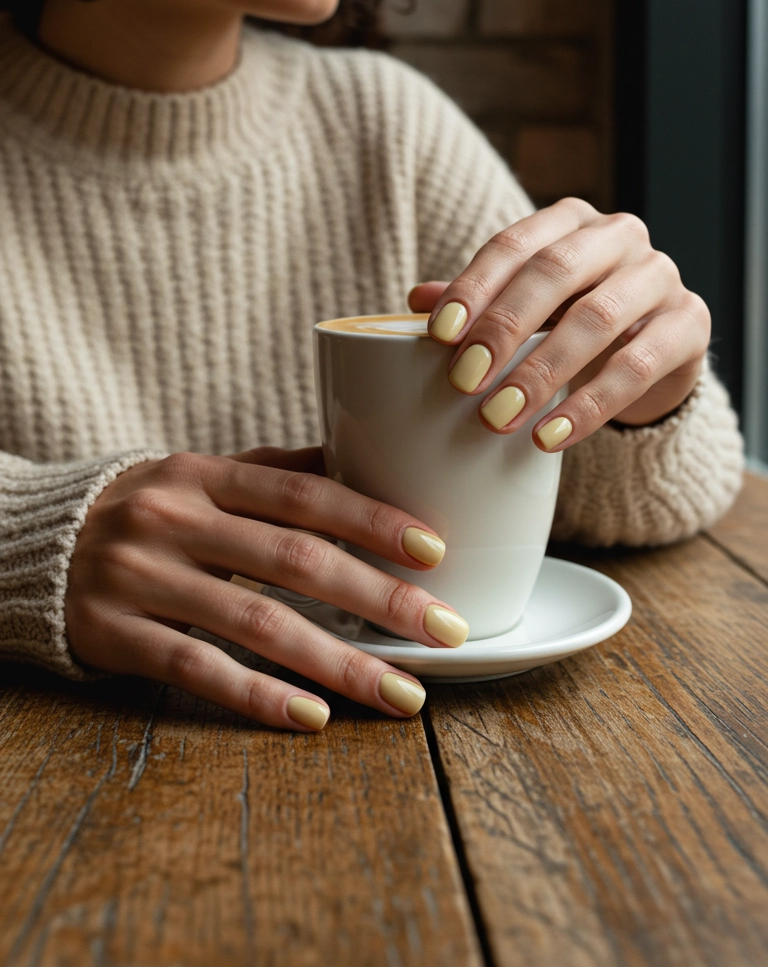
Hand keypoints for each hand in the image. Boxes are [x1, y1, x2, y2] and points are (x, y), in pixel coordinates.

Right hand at [66, 446, 466, 730]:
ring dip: (338, 663)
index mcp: (203, 474)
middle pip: (293, 561)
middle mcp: (174, 519)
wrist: (34, 546)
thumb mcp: (201, 475)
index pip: (303, 494)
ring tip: (401, 694)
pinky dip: (259, 696)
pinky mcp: (115, 633)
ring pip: (256, 624)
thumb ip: (276, 472)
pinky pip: (197, 670)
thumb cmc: (145, 509)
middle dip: (379, 598)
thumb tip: (364, 456)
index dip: (372, 520)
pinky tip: (313, 717)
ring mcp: (141, 578)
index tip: (435, 550)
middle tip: (444, 630)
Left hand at [409, 198, 709, 450]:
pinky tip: (551, 435)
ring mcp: (660, 275)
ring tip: (499, 417)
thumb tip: (414, 300)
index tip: (439, 334)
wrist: (655, 353)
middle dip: (504, 327)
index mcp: (569, 220)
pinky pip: (638, 365)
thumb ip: (479, 302)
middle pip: (555, 273)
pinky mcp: (691, 323)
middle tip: (463, 380)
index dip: (474, 287)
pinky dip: (590, 405)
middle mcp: (618, 236)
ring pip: (597, 319)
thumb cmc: (574, 319)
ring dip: (542, 372)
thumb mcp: (527, 308)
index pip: (514, 244)